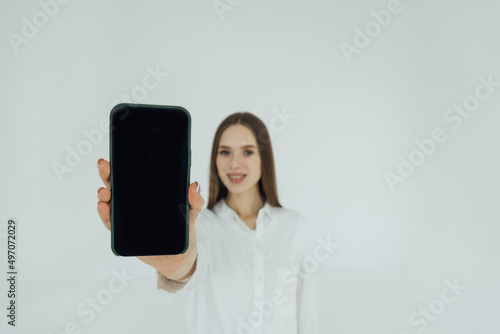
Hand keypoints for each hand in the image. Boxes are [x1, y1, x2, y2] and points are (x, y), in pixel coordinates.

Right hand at [96, 158, 204, 279]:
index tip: (115, 157)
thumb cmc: (183, 231)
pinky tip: (103, 206)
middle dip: (108, 175)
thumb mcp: (192, 213)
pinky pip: (112, 223)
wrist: (179, 258)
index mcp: (149, 195)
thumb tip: (195, 185)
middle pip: (118, 186)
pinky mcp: (124, 234)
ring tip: (103, 191)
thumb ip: (194, 201)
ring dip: (104, 195)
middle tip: (104, 166)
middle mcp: (134, 203)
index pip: (133, 177)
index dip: (123, 166)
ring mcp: (128, 218)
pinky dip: (105, 215)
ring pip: (111, 203)